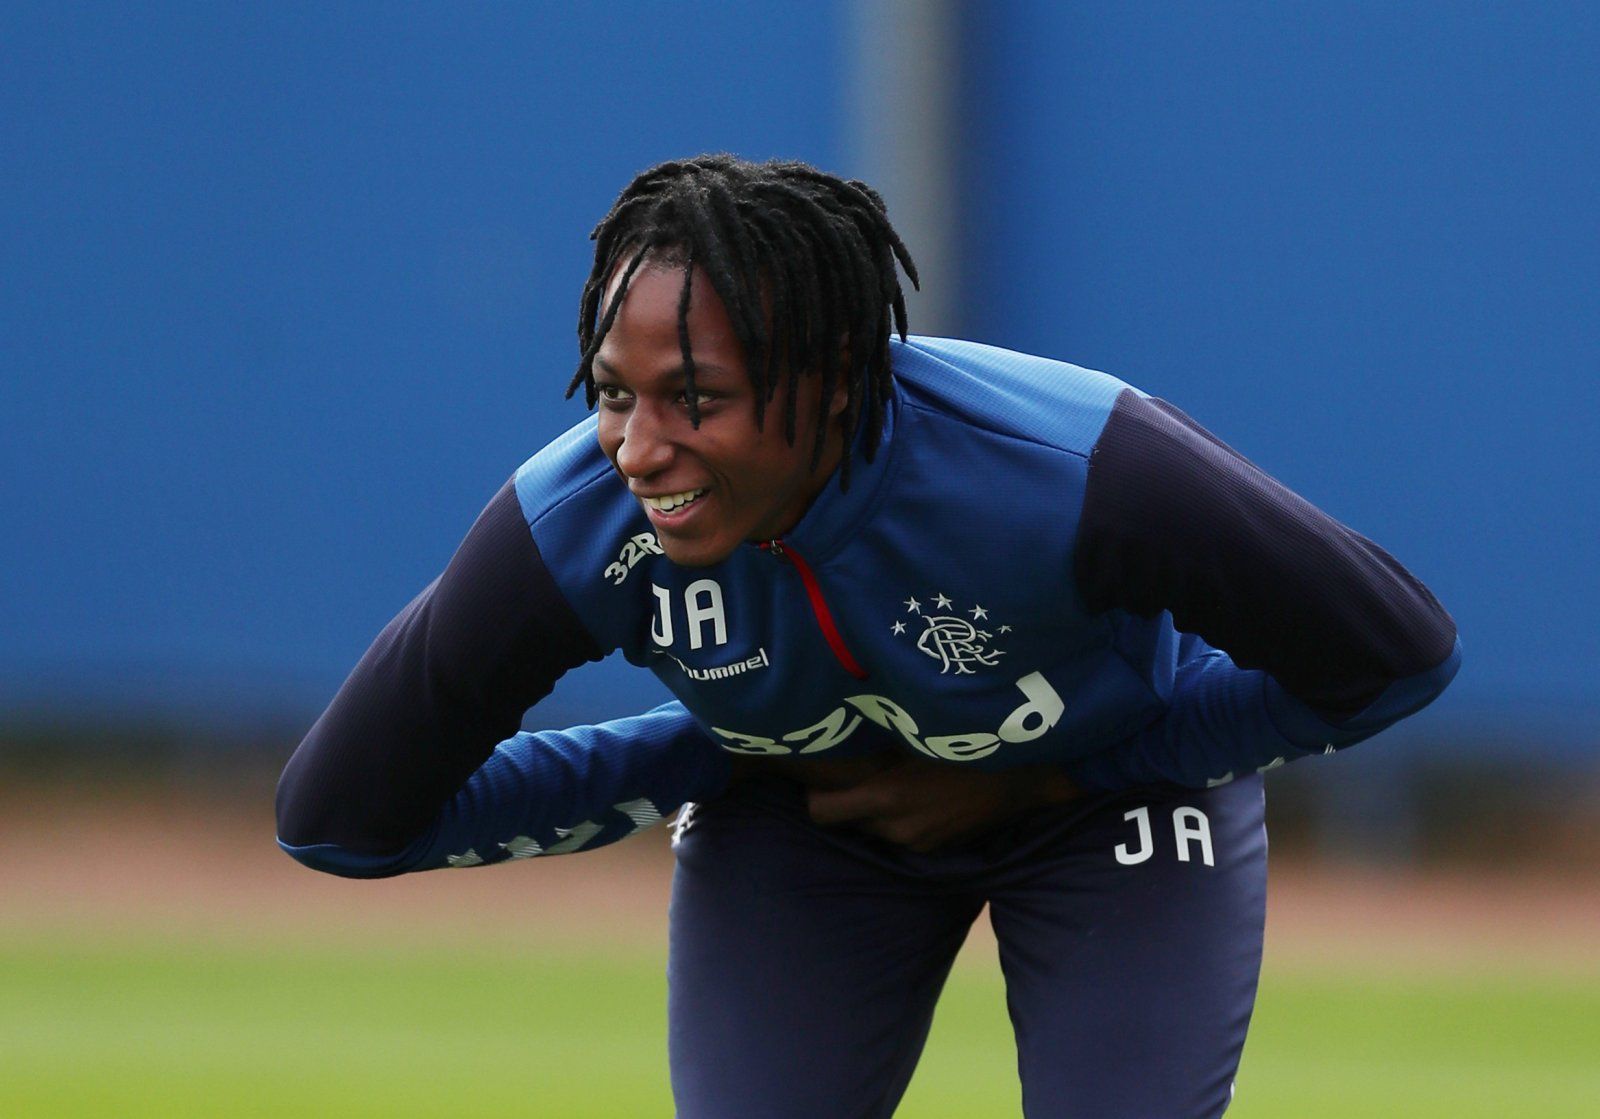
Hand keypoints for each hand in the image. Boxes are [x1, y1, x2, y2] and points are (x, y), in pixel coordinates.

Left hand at [804, 755, 1080, 852]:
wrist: (1022, 777)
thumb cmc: (964, 744)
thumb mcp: (913, 739)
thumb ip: (875, 751)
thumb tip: (837, 738)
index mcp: (887, 800)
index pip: (821, 813)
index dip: (817, 796)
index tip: (823, 779)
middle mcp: (897, 828)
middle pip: (848, 823)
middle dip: (848, 802)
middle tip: (859, 776)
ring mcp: (918, 844)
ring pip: (875, 830)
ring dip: (876, 812)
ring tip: (893, 782)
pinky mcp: (936, 850)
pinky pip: (901, 836)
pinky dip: (901, 820)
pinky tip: (919, 797)